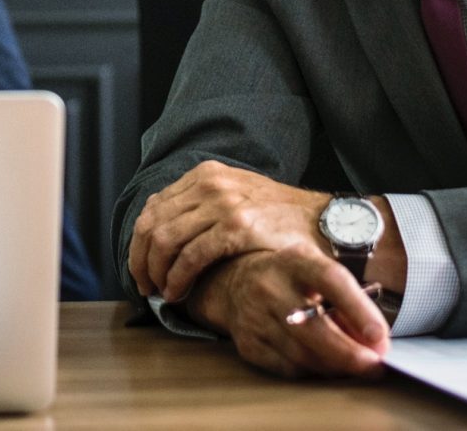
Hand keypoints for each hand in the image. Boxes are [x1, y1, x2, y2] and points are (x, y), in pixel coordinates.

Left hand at [129, 162, 330, 302]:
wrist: (327, 224)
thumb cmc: (281, 219)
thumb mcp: (237, 198)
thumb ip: (202, 208)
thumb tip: (165, 235)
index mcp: (206, 175)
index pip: (154, 207)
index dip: (139, 242)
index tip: (140, 267)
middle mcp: (210, 183)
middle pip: (152, 223)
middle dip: (140, 259)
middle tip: (144, 285)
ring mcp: (222, 203)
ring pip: (165, 240)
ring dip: (156, 272)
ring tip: (161, 292)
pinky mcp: (236, 226)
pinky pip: (190, 255)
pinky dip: (177, 277)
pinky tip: (178, 292)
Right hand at [195, 247, 389, 379]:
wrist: (236, 281)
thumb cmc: (292, 278)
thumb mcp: (319, 272)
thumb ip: (348, 302)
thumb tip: (375, 344)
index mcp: (296, 261)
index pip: (331, 281)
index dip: (359, 310)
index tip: (380, 336)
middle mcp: (270, 286)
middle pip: (314, 328)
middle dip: (350, 354)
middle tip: (375, 366)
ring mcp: (254, 316)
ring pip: (303, 355)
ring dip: (336, 366)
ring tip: (357, 365)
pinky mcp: (248, 343)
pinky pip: (288, 368)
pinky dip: (313, 371)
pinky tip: (325, 365)